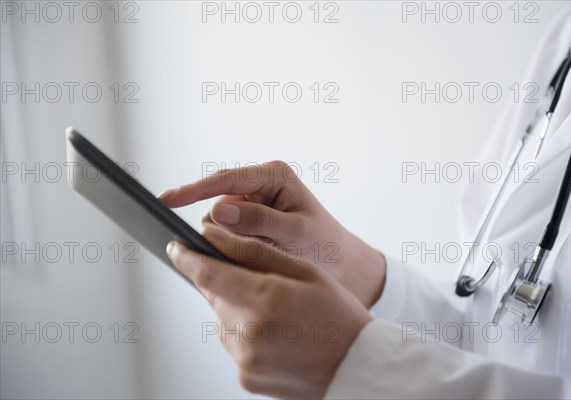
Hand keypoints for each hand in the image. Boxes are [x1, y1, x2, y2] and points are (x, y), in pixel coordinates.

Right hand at [159, 160, 384, 307]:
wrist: (343, 265)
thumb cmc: (326, 244)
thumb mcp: (296, 233)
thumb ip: (259, 221)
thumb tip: (218, 211)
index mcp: (273, 176)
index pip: (224, 180)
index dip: (192, 190)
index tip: (165, 200)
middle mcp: (260, 185)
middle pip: (216, 200)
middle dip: (214, 226)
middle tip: (229, 251)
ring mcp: (254, 204)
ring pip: (219, 220)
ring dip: (225, 240)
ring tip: (253, 257)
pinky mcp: (250, 222)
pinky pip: (226, 232)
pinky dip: (229, 247)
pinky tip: (244, 259)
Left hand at [167, 224, 371, 398]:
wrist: (357, 367)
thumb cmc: (338, 316)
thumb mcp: (305, 271)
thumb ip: (255, 252)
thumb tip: (214, 235)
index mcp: (266, 300)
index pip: (207, 272)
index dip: (187, 256)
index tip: (176, 245)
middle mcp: (249, 333)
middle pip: (213, 294)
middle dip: (223, 280)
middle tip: (256, 281)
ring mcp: (245, 360)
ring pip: (221, 318)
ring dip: (235, 306)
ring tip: (274, 310)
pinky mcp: (245, 377)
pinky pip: (232, 343)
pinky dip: (244, 331)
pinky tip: (273, 331)